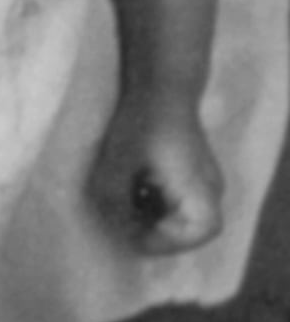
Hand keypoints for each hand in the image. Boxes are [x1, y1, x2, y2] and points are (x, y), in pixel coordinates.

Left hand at [89, 87, 223, 253]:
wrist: (158, 82)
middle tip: (117, 215)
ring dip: (147, 212)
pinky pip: (173, 196)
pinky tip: (127, 182)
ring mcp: (202, 179)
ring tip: (119, 196)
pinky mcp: (190, 170)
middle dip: (149, 227)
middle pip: (183, 227)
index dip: (164, 240)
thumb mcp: (117, 165)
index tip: (132, 229)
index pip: (196, 233)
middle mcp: (210, 188)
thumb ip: (113, 201)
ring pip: (176, 212)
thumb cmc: (141, 123)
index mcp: (202, 190)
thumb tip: (111, 226)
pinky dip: (149, 197)